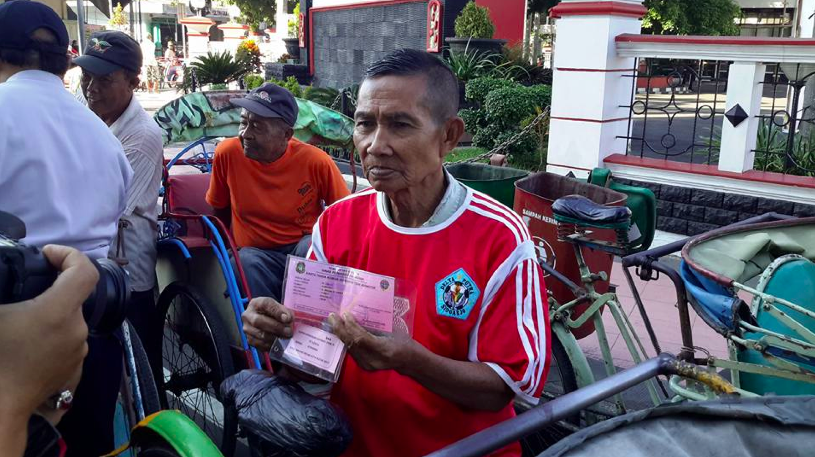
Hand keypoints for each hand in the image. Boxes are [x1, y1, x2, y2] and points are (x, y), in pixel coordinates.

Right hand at [0, 245, 94, 428]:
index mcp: (59, 311)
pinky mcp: (75, 371)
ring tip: (21, 324)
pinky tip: (29, 346)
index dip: (69, 254)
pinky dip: (52, 338)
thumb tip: (8, 286)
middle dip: (51, 290)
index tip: (48, 255)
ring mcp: (79, 353)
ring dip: (50, 317)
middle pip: (73, 297)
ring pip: (69, 322)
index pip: (85, 270)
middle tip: (23, 294)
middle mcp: (77, 330)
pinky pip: (67, 344)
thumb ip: (4, 289)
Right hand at [242, 297, 294, 351]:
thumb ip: (284, 311)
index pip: (265, 304)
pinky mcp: (249, 340)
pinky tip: (279, 342)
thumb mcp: (279, 307)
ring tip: (286, 337)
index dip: (277, 311)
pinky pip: (260, 344)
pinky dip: (271, 344)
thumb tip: (287, 319)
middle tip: (288, 331)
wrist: (265, 320)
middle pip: (258, 321)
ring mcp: (247, 328)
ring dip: (275, 337)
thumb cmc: (273, 313)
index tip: (287, 318)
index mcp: (256, 303)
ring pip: (259, 334)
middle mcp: (248, 315)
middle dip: (276, 327)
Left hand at [327, 312, 413, 371]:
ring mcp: (367, 364)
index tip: (345, 314)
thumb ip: (378, 326)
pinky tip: (341, 330)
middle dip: (340, 330)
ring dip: (340, 334)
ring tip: (334, 321)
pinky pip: (351, 350)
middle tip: (332, 316)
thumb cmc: (405, 343)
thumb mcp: (395, 331)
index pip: (362, 339)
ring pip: (349, 347)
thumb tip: (360, 314)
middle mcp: (373, 360)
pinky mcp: (364, 365)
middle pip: (352, 344)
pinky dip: (345, 339)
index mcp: (384, 350)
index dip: (351, 327)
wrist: (409, 361)